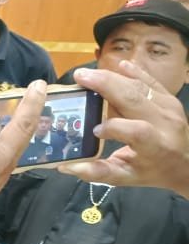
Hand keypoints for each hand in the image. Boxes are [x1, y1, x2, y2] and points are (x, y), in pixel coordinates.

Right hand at [60, 60, 188, 196]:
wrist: (186, 163)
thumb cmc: (152, 172)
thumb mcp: (126, 178)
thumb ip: (98, 172)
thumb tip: (66, 166)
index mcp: (155, 147)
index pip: (136, 131)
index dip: (113, 127)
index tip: (94, 130)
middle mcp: (165, 124)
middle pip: (134, 99)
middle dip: (105, 85)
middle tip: (79, 77)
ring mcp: (169, 108)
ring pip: (139, 87)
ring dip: (112, 77)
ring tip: (88, 74)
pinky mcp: (170, 99)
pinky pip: (151, 81)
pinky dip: (134, 72)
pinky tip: (120, 65)